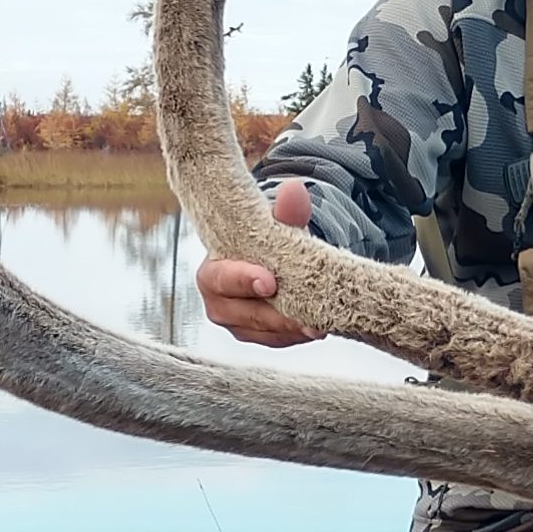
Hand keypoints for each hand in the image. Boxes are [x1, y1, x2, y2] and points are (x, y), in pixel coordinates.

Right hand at [196, 177, 326, 348]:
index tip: (269, 282)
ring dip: (292, 329)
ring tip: (320, 324)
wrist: (268, 257)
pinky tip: (316, 328)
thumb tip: (294, 191)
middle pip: (245, 314)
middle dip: (277, 315)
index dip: (243, 280)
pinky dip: (295, 335)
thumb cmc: (263, 238)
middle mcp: (218, 301)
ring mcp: (236, 322)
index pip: (220, 279)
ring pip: (263, 331)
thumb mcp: (274, 222)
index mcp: (212, 271)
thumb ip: (284, 210)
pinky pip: (276, 340)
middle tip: (308, 316)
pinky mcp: (255, 335)